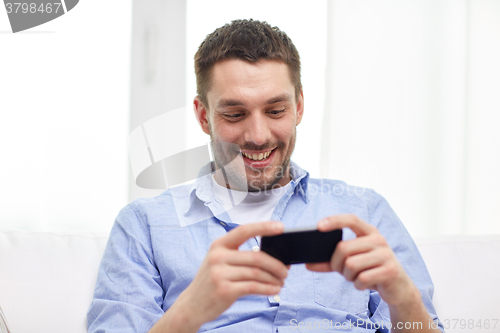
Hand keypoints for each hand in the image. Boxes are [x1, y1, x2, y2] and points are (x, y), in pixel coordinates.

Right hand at [173, 221, 288, 328]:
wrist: (192, 305)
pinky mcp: (224, 290)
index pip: (244, 230)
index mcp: (218, 245)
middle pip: (256, 257)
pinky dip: (268, 289)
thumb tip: (273, 256)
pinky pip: (253, 287)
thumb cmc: (212, 281)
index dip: (263, 227)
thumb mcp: (220, 262)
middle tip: (285, 271)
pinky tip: (274, 290)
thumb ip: (240, 256)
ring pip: (257, 273)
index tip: (281, 227)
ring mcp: (220, 274)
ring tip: (281, 282)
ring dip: (273, 279)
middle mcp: (217, 257)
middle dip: (276, 264)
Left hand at [306, 214, 417, 305]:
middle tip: (342, 271)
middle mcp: (379, 240)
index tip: (318, 226)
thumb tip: (308, 264)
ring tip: (356, 277)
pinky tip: (364, 284)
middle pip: (344, 248)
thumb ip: (330, 262)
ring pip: (351, 265)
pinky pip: (362, 278)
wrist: (398, 288)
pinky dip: (358, 285)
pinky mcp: (390, 271)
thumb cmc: (370, 270)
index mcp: (369, 232)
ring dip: (348, 276)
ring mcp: (386, 254)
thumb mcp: (351, 263)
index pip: (351, 219)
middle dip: (337, 264)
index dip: (334, 221)